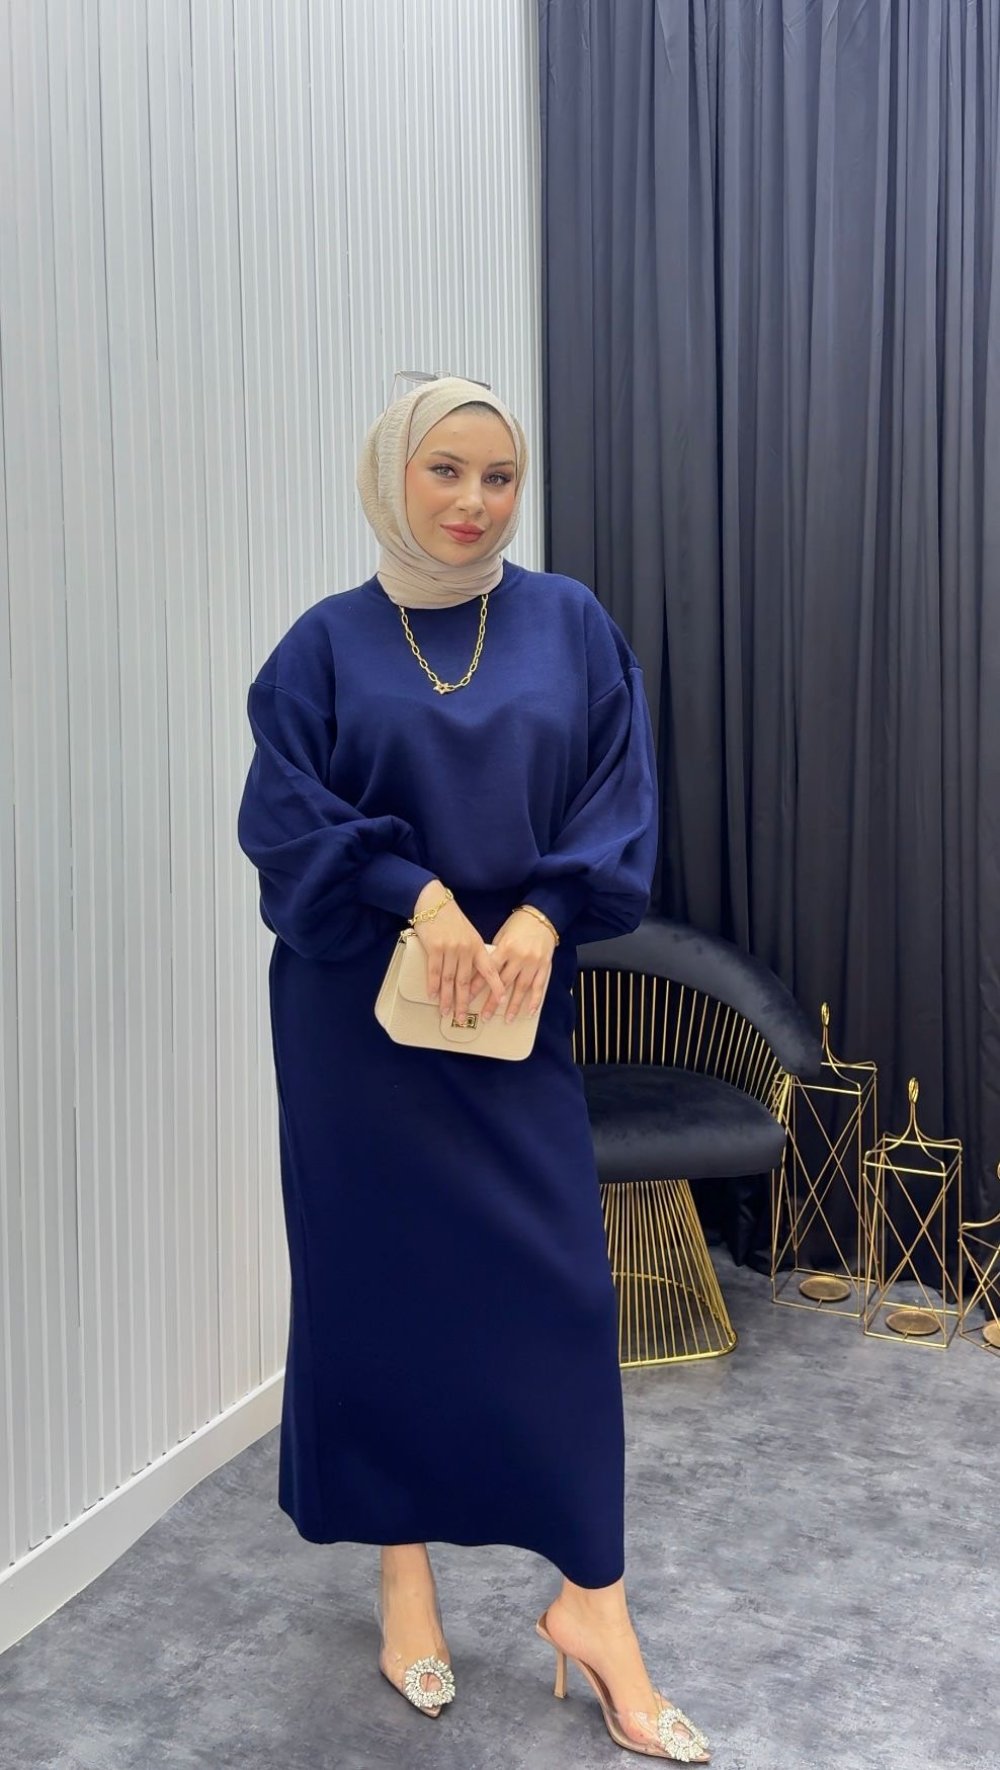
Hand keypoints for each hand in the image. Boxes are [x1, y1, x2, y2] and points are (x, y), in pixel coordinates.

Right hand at [412, 881, 504, 1023]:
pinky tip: (433, 996)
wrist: (433, 901)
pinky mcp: (434, 948)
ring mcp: (450, 949)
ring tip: (446, 1012)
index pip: (489, 970)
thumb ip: (472, 951)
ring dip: (447, 998)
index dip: (496, 987)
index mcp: (477, 946)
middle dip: (463, 1002)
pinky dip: (433, 985)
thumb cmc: (451, 918)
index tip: (501, 1001)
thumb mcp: (468, 933)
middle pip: (465, 982)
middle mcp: (465, 950)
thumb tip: (475, 974)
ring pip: (449, 980)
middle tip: (462, 1018)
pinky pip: (434, 971)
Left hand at [477, 908, 556, 1023]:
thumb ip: (495, 954)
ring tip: (507, 1019)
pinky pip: (539, 986)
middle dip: (493, 1002)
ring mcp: (533, 962)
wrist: (542, 916)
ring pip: (522, 988)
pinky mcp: (545, 965)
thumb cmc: (518, 924)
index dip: (478, 985)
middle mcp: (519, 957)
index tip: (468, 998)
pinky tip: (529, 1012)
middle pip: (504, 983)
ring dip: (514, 1005)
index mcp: (506, 947)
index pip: (489, 970)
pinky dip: (535, 1000)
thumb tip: (483, 972)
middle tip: (484, 1016)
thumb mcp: (502, 935)